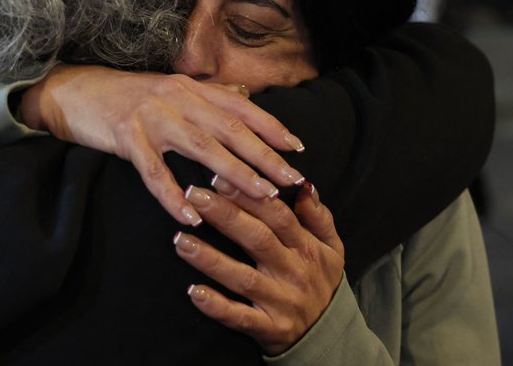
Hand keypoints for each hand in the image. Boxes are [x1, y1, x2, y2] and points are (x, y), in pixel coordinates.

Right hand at [18, 64, 306, 225]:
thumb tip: (245, 95)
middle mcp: (177, 97)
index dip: (271, 127)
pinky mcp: (126, 136)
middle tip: (292, 180)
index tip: (297, 149)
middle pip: (230, 128)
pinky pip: (154, 171)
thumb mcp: (169, 88)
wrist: (73, 90)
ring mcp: (152, 116)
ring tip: (260, 197)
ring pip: (202, 147)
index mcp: (190, 87)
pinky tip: (190, 218)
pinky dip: (173, 195)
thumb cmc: (125, 94)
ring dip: (234, 173)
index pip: (241, 107)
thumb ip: (207, 94)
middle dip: (265, 156)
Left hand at [173, 180, 344, 354]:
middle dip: (224, 215)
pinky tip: (194, 292)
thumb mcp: (331, 247)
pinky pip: (240, 317)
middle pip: (256, 238)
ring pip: (242, 277)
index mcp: (304, 247)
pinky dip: (217, 307)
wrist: (329, 335)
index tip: (218, 177)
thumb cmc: (321, 281)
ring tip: (181, 240)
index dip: (248, 195)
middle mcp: (293, 271)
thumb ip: (318, 216)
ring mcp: (280, 301)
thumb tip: (304, 184)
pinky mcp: (269, 329)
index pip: (276, 215)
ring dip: (211, 259)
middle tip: (192, 195)